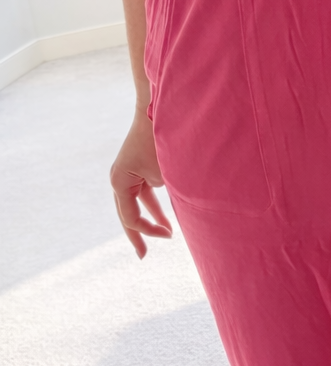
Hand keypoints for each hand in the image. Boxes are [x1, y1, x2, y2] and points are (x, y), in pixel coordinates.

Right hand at [110, 106, 172, 258]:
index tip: (171, 234)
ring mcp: (126, 173)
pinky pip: (142, 194)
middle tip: (143, 256)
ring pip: (134, 205)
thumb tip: (175, 217)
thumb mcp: (167, 172)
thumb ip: (169, 196)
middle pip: (126, 214)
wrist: (158, 109)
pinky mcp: (136, 168)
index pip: (130, 217)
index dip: (149, 231)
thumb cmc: (162, 140)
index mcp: (120, 181)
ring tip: (164, 235)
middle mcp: (119, 178)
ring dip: (149, 219)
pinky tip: (164, 218)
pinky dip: (153, 206)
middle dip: (138, 234)